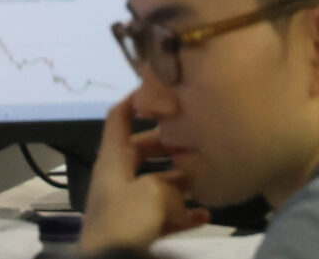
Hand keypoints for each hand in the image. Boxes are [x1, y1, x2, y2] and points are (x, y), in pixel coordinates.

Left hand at [80, 94, 210, 256]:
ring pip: (156, 183)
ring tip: (205, 175)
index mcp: (112, 160)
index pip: (119, 117)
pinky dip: (182, 213)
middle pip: (143, 149)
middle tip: (197, 137)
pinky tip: (205, 214)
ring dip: (180, 180)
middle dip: (170, 143)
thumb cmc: (125, 221)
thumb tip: (179, 195)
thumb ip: (171, 183)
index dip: (137, 99)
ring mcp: (127, 205)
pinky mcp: (137, 229)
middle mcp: (118, 177)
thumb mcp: (152, 192)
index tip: (163, 89)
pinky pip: (163, 215)